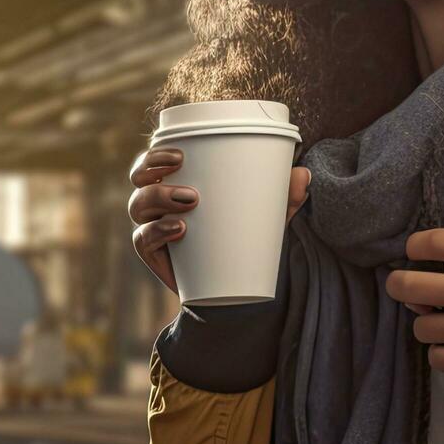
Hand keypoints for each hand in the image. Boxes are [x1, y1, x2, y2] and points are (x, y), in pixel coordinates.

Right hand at [129, 147, 311, 294]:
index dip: (154, 154)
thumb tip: (305, 174)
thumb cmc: (246, 238)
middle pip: (139, 182)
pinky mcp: (155, 256)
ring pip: (138, 206)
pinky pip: (143, 240)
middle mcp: (157, 204)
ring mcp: (152, 229)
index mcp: (176, 184)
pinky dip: (157, 232)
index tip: (179, 154)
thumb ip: (286, 196)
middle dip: (154, 175)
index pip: (152, 162)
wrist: (237, 289)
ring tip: (190, 205)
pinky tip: (178, 230)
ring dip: (159, 199)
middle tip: (188, 181)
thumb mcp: (267, 216)